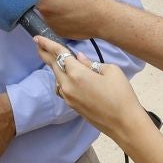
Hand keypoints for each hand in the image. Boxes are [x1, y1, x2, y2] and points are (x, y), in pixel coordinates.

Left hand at [30, 0, 116, 39]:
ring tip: (59, 4)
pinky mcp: (52, 30)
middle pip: (27, 0)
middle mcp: (43, 8)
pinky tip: (62, 14)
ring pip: (37, 11)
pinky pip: (45, 21)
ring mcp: (46, 21)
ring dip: (42, 6)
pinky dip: (50, 17)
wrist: (100, 17)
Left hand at [32, 36, 146, 140]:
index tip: (37, 38)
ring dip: (54, 67)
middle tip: (38, 44)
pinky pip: (62, 89)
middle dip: (45, 54)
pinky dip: (61, 80)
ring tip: (54, 58)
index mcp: (77, 74)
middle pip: (54, 66)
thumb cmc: (121, 95)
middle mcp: (68, 86)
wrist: (124, 123)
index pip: (59, 54)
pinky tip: (66, 77)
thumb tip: (79, 59)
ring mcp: (68, 98)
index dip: (48, 44)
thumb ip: (91, 63)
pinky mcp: (72, 106)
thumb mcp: (111, 71)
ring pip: (57, 78)